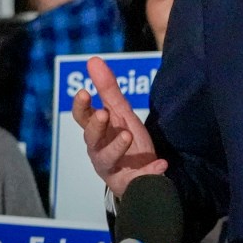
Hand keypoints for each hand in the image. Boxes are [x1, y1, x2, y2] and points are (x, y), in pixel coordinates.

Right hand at [71, 56, 167, 196]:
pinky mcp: (131, 182)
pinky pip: (140, 178)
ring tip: (128, 135)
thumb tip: (93, 60)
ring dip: (117, 147)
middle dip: (95, 127)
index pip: (83, 118)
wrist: (139, 174)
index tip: (84, 92)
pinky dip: (151, 171)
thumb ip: (108, 89)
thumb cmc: (124, 140)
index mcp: (97, 132)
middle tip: (103, 114)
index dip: (81, 107)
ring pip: (108, 159)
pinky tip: (161, 163)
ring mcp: (114, 168)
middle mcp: (99, 151)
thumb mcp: (120, 113)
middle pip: (91, 140)